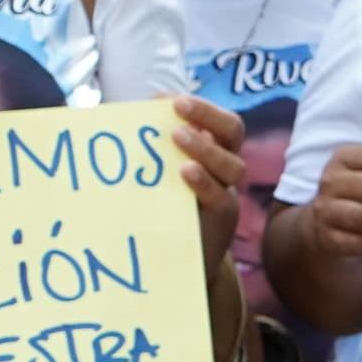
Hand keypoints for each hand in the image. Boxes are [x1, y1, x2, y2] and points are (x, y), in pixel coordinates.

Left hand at [163, 96, 252, 264]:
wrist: (172, 261)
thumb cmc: (160, 207)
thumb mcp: (156, 173)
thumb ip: (150, 147)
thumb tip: (127, 114)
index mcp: (211, 149)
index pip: (219, 118)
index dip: (201, 106)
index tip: (170, 99)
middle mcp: (224, 168)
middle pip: (234, 131)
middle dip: (207, 114)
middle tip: (177, 107)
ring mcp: (226, 193)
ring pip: (233, 165)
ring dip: (206, 148)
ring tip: (178, 137)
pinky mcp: (221, 221)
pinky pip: (220, 198)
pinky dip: (203, 182)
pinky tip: (185, 172)